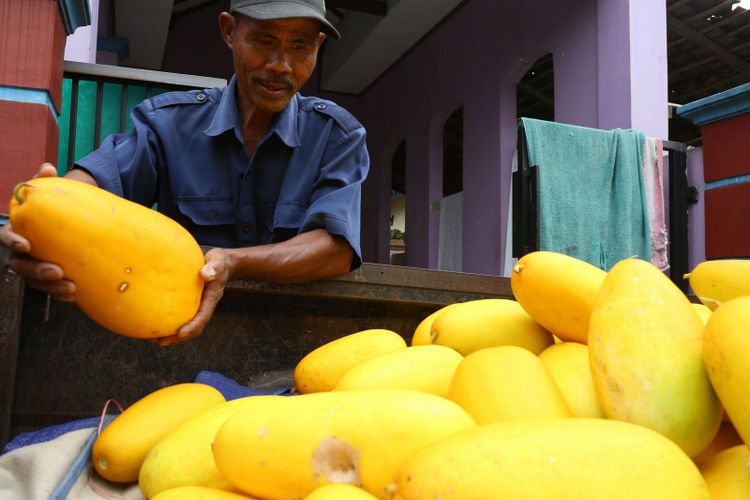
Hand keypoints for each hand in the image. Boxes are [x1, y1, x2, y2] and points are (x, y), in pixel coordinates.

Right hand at [0, 163, 75, 300]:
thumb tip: (47, 168)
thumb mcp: (49, 193)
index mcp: (16, 230)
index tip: (27, 245)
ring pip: (35, 281)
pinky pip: (50, 289)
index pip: (6, 237)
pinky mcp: (48, 278)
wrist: (66, 222)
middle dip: (37, 270)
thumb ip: (45, 182)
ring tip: (71, 287)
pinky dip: (60, 293)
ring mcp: (33, 266)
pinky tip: (74, 295)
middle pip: (21, 265)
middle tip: (57, 271)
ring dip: (51, 286)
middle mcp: (21, 252)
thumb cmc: (53, 206)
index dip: (13, 241)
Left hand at [155, 248, 233, 346]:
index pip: (202, 317)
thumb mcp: (218, 261)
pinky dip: (171, 323)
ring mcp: (199, 306)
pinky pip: (182, 317)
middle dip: (179, 337)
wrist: (222, 263)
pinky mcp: (192, 303)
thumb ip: (214, 268)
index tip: (180, 333)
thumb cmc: (219, 262)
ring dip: (173, 335)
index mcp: (211, 298)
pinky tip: (156, 323)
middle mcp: (205, 306)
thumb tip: (205, 273)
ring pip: (187, 326)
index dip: (192, 327)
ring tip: (155, 339)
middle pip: (194, 328)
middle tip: (161, 342)